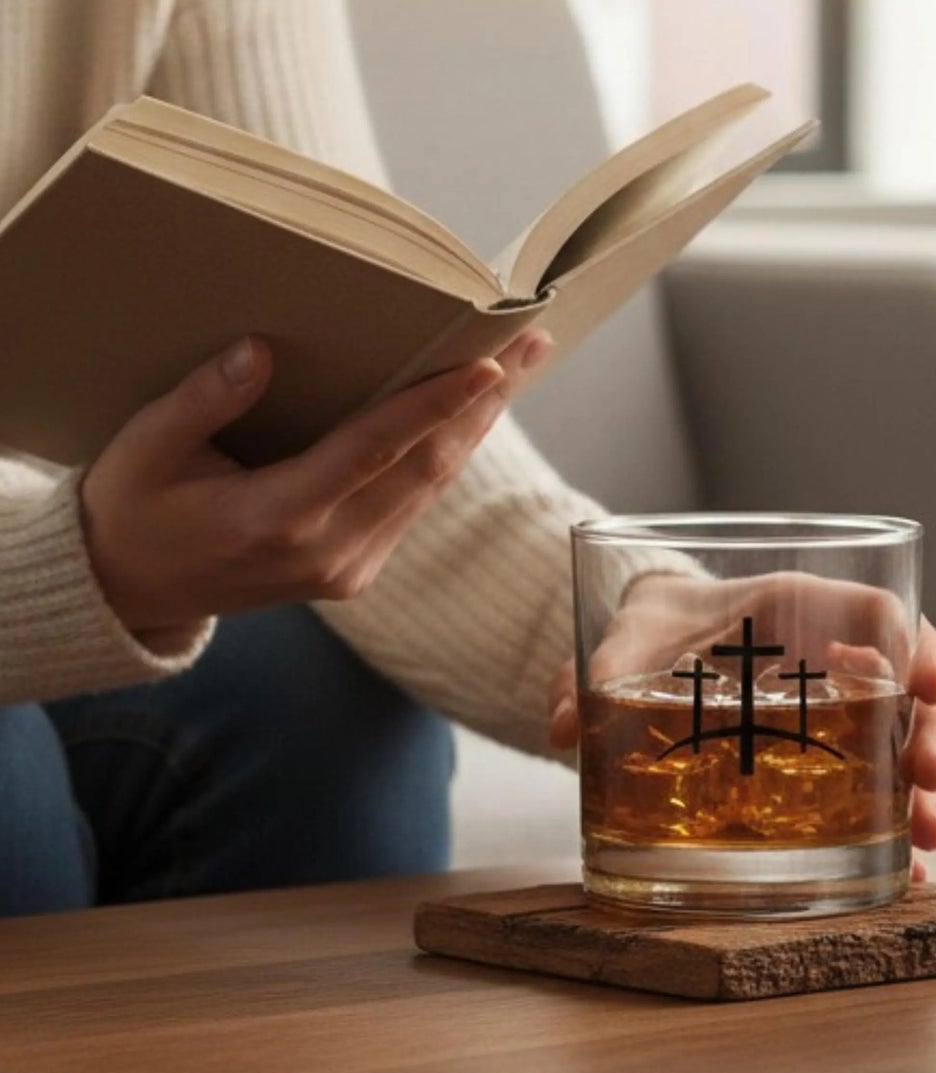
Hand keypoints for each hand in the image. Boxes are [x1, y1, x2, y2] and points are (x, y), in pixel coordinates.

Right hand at [80, 328, 551, 649]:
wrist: (133, 594)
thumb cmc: (133, 511)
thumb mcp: (143, 451)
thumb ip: (200, 401)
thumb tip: (261, 350)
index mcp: (277, 520)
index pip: (375, 452)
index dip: (435, 406)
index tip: (489, 367)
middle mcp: (329, 550)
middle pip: (427, 468)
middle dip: (484, 404)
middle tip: (532, 343)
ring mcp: (350, 568)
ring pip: (430, 488)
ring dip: (475, 427)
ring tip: (519, 366)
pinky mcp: (356, 572)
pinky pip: (413, 504)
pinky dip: (444, 454)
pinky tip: (468, 413)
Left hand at [547, 571, 935, 879]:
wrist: (648, 653)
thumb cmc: (650, 629)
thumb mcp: (623, 639)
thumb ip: (594, 671)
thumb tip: (564, 725)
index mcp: (797, 608)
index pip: (881, 614)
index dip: (917, 647)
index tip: (927, 685)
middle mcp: (832, 659)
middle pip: (909, 690)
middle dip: (934, 734)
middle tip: (929, 781)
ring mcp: (836, 713)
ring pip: (903, 745)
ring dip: (922, 794)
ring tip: (924, 841)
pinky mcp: (825, 761)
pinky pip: (873, 791)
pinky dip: (891, 831)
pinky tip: (904, 874)